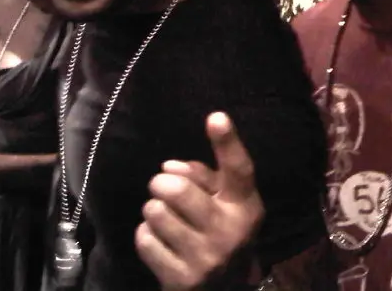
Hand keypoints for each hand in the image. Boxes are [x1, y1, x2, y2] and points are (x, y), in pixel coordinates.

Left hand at [135, 112, 263, 290]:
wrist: (224, 289)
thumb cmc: (221, 231)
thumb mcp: (226, 203)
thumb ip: (205, 177)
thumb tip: (168, 166)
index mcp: (246, 206)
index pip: (238, 170)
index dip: (227, 142)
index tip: (216, 117)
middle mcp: (230, 231)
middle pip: (177, 190)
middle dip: (161, 183)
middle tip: (162, 186)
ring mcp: (206, 258)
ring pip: (155, 213)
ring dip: (153, 211)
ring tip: (163, 218)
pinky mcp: (181, 279)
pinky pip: (145, 240)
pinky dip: (146, 236)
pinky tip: (159, 241)